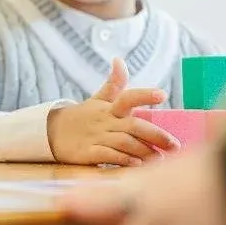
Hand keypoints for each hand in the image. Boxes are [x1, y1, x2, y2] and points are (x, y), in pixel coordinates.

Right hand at [47, 58, 180, 165]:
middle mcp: (104, 121)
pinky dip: (123, 160)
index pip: (127, 97)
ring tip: (160, 159)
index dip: (144, 95)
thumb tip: (119, 59)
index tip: (162, 94)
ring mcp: (95, 137)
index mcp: (108, 108)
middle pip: (133, 125)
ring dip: (144, 150)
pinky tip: (136, 164)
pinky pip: (107, 156)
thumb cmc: (83, 117)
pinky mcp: (87, 153)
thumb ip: (114, 83)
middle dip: (156, 135)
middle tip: (174, 145)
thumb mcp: (97, 100)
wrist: (51, 133)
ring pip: (124, 142)